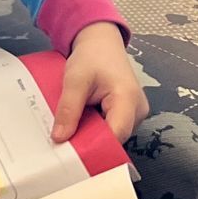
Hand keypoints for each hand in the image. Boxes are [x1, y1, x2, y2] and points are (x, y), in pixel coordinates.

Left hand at [54, 23, 149, 144]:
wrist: (101, 43)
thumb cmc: (91, 57)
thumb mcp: (75, 80)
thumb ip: (68, 109)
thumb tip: (59, 138)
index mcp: (128, 99)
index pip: (116, 135)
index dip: (95, 147)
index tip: (71, 155)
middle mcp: (138, 110)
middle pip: (115, 138)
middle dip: (91, 143)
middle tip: (64, 147)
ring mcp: (135, 113)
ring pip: (113, 135)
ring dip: (92, 136)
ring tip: (70, 134)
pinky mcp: (128, 114)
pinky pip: (112, 128)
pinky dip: (96, 129)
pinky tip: (80, 127)